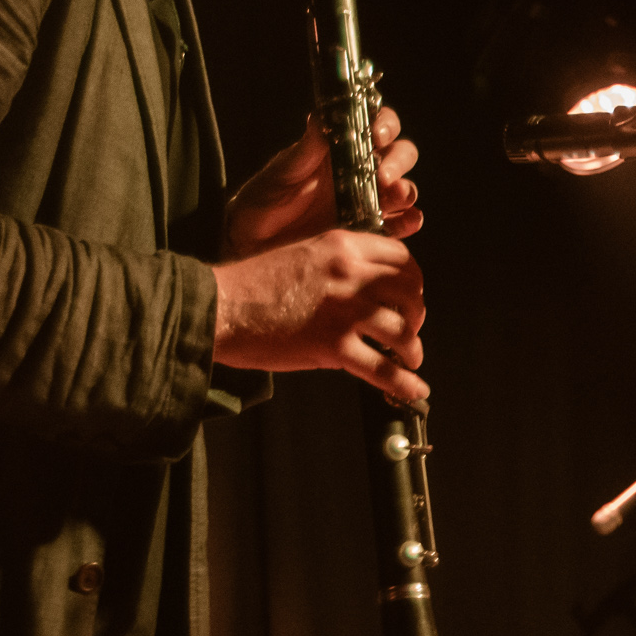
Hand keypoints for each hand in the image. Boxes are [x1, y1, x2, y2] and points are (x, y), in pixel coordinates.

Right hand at [211, 229, 426, 397]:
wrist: (219, 307)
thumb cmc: (250, 286)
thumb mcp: (300, 255)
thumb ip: (336, 267)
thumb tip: (361, 292)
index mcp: (341, 246)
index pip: (400, 259)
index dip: (411, 281)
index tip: (407, 298)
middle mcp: (350, 274)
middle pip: (411, 292)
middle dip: (416, 314)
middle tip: (409, 329)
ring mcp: (344, 311)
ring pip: (403, 330)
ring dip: (412, 349)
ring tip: (410, 360)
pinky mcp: (334, 346)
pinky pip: (383, 368)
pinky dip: (404, 382)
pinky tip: (414, 389)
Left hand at [225, 106, 421, 255]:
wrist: (249, 245)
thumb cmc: (261, 202)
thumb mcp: (281, 172)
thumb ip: (305, 149)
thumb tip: (321, 115)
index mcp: (339, 151)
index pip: (374, 126)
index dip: (384, 124)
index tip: (376, 134)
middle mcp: (359, 173)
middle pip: (398, 155)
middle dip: (397, 161)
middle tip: (383, 175)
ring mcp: (367, 203)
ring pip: (403, 189)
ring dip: (405, 190)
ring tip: (395, 197)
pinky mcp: (369, 232)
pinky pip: (398, 225)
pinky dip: (408, 222)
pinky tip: (406, 222)